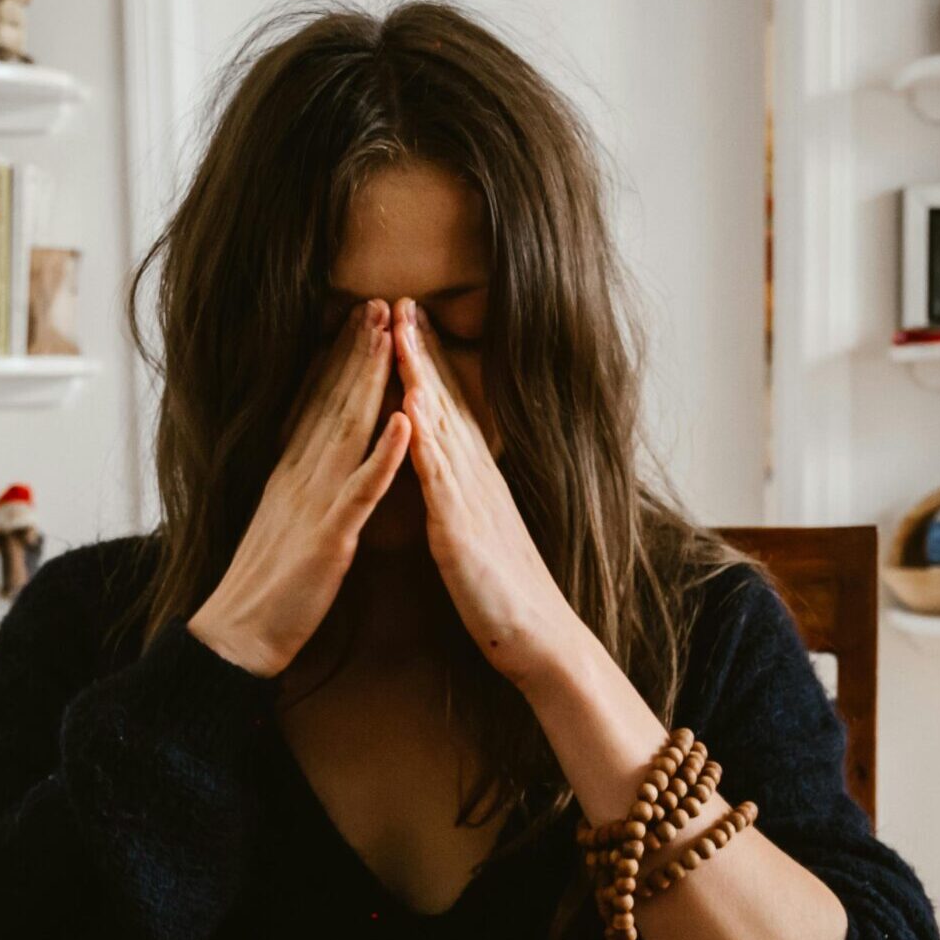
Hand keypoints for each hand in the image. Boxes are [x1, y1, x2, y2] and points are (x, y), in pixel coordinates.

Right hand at [187, 300, 412, 677]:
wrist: (237, 637)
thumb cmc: (265, 587)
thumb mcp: (281, 521)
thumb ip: (297, 485)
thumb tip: (307, 457)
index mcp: (291, 474)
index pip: (317, 404)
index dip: (338, 359)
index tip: (359, 318)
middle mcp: (301, 476)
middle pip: (333, 401)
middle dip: (357, 351)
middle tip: (379, 302)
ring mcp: (315, 503)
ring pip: (348, 429)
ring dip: (370, 380)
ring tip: (390, 335)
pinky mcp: (329, 537)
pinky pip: (361, 490)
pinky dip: (384, 454)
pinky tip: (405, 421)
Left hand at [394, 299, 588, 690]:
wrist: (540, 640)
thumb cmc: (505, 594)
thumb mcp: (479, 533)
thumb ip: (464, 499)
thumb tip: (449, 476)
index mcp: (474, 482)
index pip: (449, 411)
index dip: (427, 364)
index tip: (406, 322)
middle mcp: (476, 480)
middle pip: (445, 403)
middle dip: (421, 351)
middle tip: (399, 300)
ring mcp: (471, 501)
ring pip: (441, 426)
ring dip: (420, 376)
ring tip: (399, 330)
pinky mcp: (461, 532)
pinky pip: (439, 478)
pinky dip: (424, 438)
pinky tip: (411, 405)